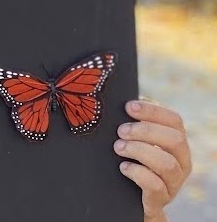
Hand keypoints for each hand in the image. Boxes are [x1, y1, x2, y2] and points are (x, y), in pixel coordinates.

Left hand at [115, 99, 191, 221]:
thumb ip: (136, 123)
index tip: (128, 106)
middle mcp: (181, 161)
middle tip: (120, 130)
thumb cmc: (134, 160)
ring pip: (167, 163)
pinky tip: (123, 167)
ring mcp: (174, 182)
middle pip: (174, 139)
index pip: (174, 120)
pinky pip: (155, 185)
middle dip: (145, 131)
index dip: (153, 110)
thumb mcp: (138, 140)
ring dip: (139, 151)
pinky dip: (137, 173)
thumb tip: (123, 101)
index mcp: (177, 142)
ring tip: (118, 147)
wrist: (134, 197)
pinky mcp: (161, 198)